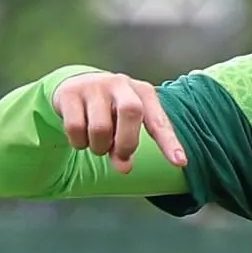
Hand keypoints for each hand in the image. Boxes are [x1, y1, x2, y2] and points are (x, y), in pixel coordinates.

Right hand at [52, 72, 186, 172]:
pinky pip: (75, 128)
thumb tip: (124, 169)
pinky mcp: (70, 93)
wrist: (75, 85)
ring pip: (101, 127)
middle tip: (120, 156)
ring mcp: (95, 86)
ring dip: (99, 147)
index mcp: (143, 92)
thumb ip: (127, 147)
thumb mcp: (124, 125)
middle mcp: (121, 84)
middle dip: (126, 143)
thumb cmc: (110, 110)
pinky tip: (80, 138)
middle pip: (132, 113)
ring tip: (98, 145)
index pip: (159, 120)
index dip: (170, 143)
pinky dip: (78, 142)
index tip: (180, 162)